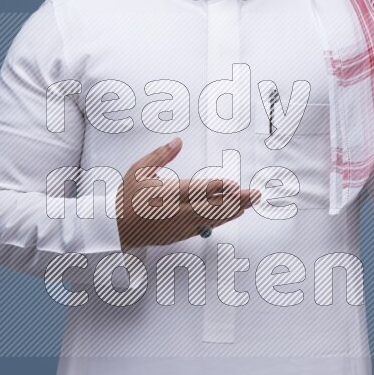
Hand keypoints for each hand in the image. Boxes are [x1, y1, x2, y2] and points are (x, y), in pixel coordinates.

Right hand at [115, 137, 259, 250]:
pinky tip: (233, 213)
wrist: (117, 226)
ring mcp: (180, 224)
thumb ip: (160, 155)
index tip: (234, 184)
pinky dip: (221, 220)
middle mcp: (177, 211)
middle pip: (212, 206)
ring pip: (213, 218)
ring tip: (250, 203)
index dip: (218, 188)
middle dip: (237, 200)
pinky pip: (206, 226)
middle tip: (256, 194)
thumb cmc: (128, 196)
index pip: (197, 190)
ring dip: (233, 210)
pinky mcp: (181, 233)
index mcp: (167, 193)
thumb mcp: (139, 169)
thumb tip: (178, 141)